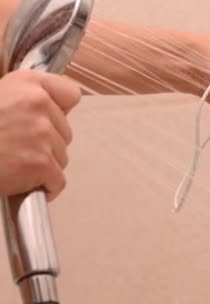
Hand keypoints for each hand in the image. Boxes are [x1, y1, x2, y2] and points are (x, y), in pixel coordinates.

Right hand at [0, 70, 80, 200]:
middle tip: (16, 148)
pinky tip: (24, 184)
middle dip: (46, 143)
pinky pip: (57, 181)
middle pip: (65, 131)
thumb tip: (51, 114)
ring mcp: (42, 134)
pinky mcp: (41, 163)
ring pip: (61, 157)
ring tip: (13, 164)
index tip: (47, 120)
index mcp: (27, 83)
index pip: (70, 94)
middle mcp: (39, 104)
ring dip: (43, 165)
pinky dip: (44, 187)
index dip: (60, 110)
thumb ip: (24, 101)